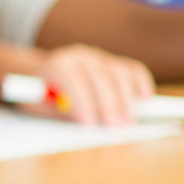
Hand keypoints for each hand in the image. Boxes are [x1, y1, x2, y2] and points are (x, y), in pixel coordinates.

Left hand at [35, 45, 154, 125]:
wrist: (41, 76)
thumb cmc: (41, 97)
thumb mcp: (39, 106)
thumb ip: (57, 113)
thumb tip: (80, 124)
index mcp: (56, 65)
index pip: (71, 79)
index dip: (81, 102)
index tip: (89, 125)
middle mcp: (78, 56)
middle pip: (98, 76)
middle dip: (107, 104)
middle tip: (115, 127)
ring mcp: (97, 57)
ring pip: (118, 73)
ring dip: (125, 98)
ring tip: (127, 121)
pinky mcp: (112, 61)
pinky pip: (131, 68)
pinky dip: (141, 82)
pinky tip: (145, 98)